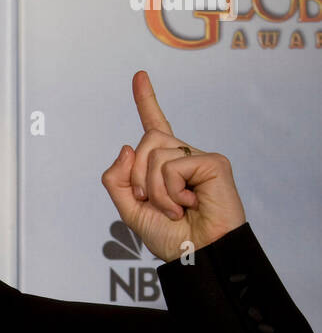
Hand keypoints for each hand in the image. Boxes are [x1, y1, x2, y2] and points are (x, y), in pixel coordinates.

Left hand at [101, 71, 245, 262]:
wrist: (198, 257)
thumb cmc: (171, 239)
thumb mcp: (132, 212)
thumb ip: (119, 181)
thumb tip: (126, 147)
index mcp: (165, 166)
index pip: (154, 127)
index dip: (146, 101)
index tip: (139, 76)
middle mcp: (183, 157)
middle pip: (144, 144)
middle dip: (139, 179)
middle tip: (154, 205)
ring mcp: (198, 158)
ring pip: (155, 155)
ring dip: (155, 191)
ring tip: (175, 209)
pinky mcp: (213, 162)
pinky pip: (172, 166)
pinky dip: (171, 191)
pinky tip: (188, 204)